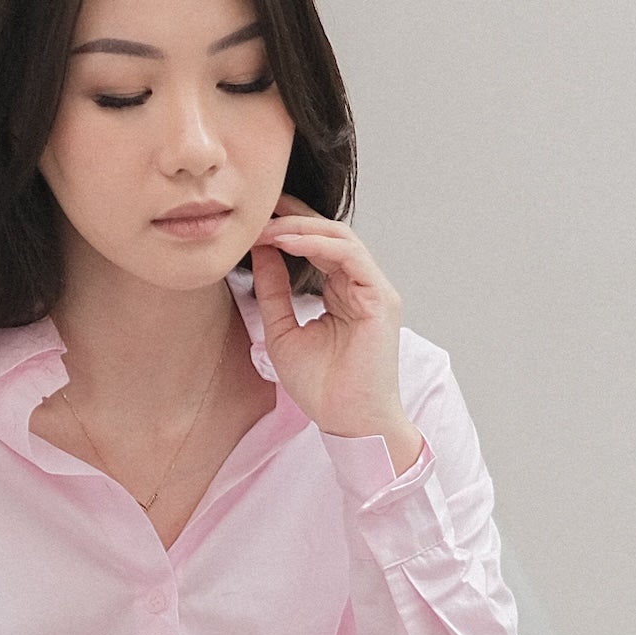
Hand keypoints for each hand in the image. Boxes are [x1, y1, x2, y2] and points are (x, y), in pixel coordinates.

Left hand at [249, 199, 421, 468]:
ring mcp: (374, 290)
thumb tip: (260, 251)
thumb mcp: (282, 330)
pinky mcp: (381, 298)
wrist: (348, 423)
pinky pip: (351, 256)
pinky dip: (318, 244)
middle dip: (292, 218)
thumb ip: (273, 290)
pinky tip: (287, 241)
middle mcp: (361, 286)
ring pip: (341, 238)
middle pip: (329, 234)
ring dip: (301, 228)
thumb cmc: (322, 387)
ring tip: (266, 227)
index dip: (288, 225)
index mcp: (341, 292)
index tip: (254, 216)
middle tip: (256, 211)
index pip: (317, 245)